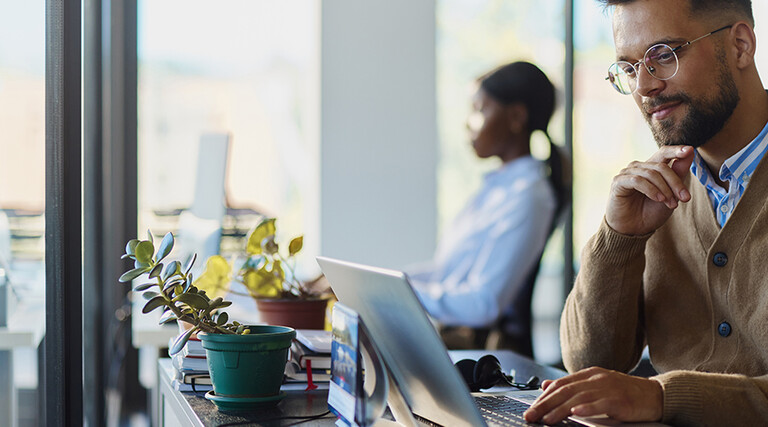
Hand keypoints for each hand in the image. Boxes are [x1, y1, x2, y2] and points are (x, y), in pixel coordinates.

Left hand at [523, 367, 662, 424]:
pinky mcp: (620, 400)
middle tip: (532, 415)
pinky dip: (587, 408)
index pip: (560, 384)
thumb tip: (546, 385)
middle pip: (565, 391)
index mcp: (589, 374)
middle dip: (545, 404)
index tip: (531, 408)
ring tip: (547, 419)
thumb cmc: (624, 392)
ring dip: (560, 409)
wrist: (655, 394)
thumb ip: (572, 385)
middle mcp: (596, 379)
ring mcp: (608, 388)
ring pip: (579, 398)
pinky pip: (601, 404)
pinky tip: (576, 413)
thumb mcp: (596, 384)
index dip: (543, 397)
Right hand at [605, 145, 693, 235]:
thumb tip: (690, 150)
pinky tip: (658, 199)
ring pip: (651, 174)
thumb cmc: (651, 212)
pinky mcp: (618, 182)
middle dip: (675, 182)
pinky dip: (651, 190)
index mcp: (651, 167)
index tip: (689, 150)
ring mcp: (627, 173)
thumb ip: (679, 173)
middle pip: (661, 166)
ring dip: (664, 189)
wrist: (634, 230)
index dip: (676, 150)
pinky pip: (637, 180)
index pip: (663, 153)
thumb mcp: (671, 193)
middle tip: (685, 198)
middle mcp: (638, 167)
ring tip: (671, 204)